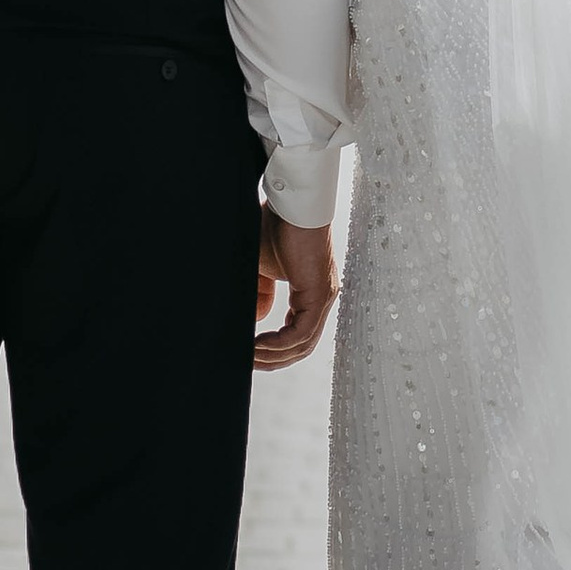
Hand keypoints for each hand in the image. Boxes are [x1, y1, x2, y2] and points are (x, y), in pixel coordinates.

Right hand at [254, 202, 336, 371]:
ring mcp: (324, 297)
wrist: (289, 204)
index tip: (248, 354)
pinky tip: (257, 344)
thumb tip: (258, 321)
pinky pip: (301, 333)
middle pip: (300, 347)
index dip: (273, 350)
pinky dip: (279, 344)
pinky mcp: (320, 294)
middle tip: (246, 364)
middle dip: (272, 360)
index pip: (296, 334)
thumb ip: (259, 295)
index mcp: (311, 293)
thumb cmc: (275, 227)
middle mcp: (322, 298)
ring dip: (273, 355)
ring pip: (302, 344)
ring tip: (248, 356)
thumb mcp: (261, 268)